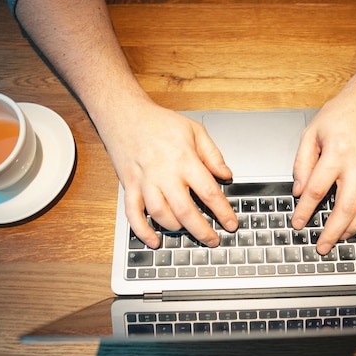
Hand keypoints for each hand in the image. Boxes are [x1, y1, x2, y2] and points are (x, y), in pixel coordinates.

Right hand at [103, 100, 238, 247]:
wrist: (124, 114)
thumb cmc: (160, 122)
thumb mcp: (194, 130)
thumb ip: (213, 154)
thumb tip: (226, 175)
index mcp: (184, 160)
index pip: (209, 191)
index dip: (223, 211)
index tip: (231, 224)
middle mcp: (164, 173)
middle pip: (186, 210)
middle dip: (202, 230)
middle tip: (213, 240)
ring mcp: (145, 181)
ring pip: (160, 214)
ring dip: (176, 229)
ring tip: (188, 233)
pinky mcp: (129, 186)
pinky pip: (133, 214)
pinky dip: (142, 231)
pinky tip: (154, 241)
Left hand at [291, 87, 355, 254]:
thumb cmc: (341, 114)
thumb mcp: (311, 133)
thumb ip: (302, 163)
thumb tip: (299, 190)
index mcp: (337, 153)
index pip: (317, 190)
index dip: (305, 210)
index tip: (298, 223)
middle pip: (346, 207)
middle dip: (332, 231)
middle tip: (321, 245)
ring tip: (341, 237)